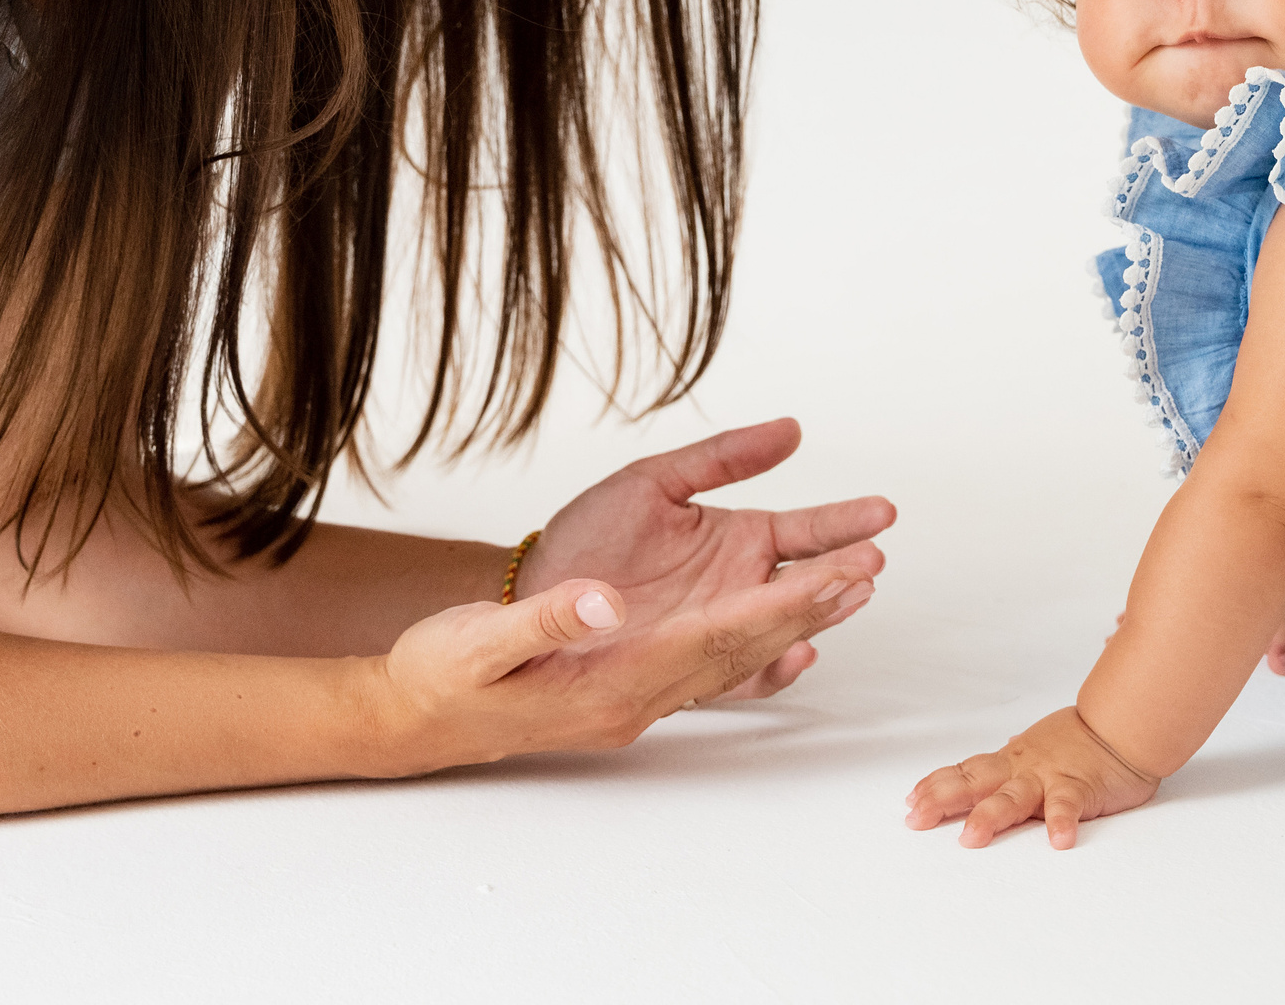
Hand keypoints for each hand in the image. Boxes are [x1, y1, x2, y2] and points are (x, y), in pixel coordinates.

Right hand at [368, 563, 872, 775]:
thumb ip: (544, 620)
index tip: (836, 578)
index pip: (718, 639)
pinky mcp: (624, 683)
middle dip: (808, 609)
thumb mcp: (479, 642)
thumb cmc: (442, 674)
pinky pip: (706, 667)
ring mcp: (634, 695)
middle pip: (742, 648)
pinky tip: (786, 636)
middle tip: (870, 569)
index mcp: (613, 681)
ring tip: (849, 586)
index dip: (782, 607)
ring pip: (732, 656)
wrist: (415, 714)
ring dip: (791, 623)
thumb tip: (604, 602)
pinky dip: (753, 644)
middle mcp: (637, 695)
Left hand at [516, 418, 893, 700]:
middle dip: (844, 571)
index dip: (845, 523)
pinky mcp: (694, 667)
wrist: (535, 593)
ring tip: (848, 597)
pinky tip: (794, 650)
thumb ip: (723, 457)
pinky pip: (742, 675)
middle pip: (808, 582)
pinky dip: (772, 668)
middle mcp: (740, 588)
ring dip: (819, 614)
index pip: (808, 531)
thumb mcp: (654, 480)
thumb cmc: (590, 536)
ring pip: (785, 626)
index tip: (881, 513)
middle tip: (872, 561)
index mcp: (740, 539)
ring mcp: (721, 629)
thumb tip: (791, 429)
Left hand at [904, 706, 1161, 849]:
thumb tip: (979, 768)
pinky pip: (1068, 806)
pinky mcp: (1079, 787)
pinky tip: (1057, 841)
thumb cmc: (1077, 741)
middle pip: (974, 783)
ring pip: (1013, 797)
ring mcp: (1048, 777)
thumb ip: (1005, 764)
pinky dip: (1062, 822)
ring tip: (971, 837)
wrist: (1119, 725)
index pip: (964, 772)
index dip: (935, 786)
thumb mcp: (1032, 749)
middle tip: (916, 818)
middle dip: (942, 800)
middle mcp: (1021, 769)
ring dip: (991, 816)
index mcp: (1009, 762)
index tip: (910, 801)